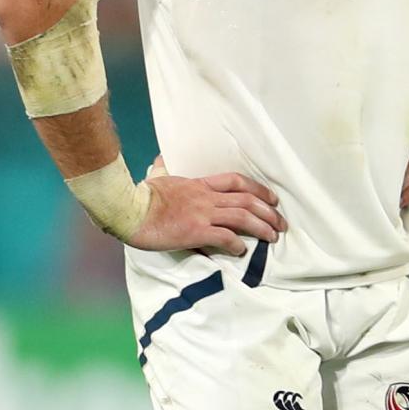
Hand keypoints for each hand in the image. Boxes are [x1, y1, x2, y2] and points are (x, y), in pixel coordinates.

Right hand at [128, 171, 283, 256]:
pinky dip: (237, 243)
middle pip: (247, 200)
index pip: (236, 182)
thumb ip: (163, 170)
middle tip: (281, 223)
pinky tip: (243, 250)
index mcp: (198, 185)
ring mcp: (202, 214)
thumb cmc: (139, 196)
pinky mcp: (195, 231)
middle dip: (268, 212)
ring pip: (242, 217)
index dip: (258, 189)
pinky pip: (224, 237)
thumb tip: (161, 159)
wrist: (127, 210)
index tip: (272, 199)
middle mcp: (205, 197)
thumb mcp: (156, 178)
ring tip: (273, 237)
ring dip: (262, 227)